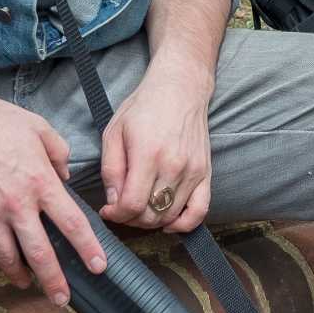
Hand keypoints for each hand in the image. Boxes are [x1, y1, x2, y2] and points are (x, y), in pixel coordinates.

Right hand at [0, 87, 104, 300]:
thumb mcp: (37, 126)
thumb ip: (59, 152)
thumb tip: (65, 175)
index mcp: (39, 181)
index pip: (71, 223)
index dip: (87, 248)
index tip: (98, 266)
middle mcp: (16, 204)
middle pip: (40, 253)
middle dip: (55, 281)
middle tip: (64, 299)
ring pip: (9, 257)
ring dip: (22, 276)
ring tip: (32, 286)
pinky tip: (4, 264)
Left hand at [101, 59, 215, 234]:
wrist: (180, 88)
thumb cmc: (144, 106)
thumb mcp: (114, 131)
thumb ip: (111, 169)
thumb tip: (113, 201)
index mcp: (148, 154)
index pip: (132, 204)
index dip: (116, 214)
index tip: (108, 210)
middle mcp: (173, 166)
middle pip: (150, 214)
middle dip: (130, 219)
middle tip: (121, 208)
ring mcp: (193, 171)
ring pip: (170, 215)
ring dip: (151, 221)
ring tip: (139, 209)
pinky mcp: (205, 173)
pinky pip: (200, 211)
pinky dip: (184, 224)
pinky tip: (168, 222)